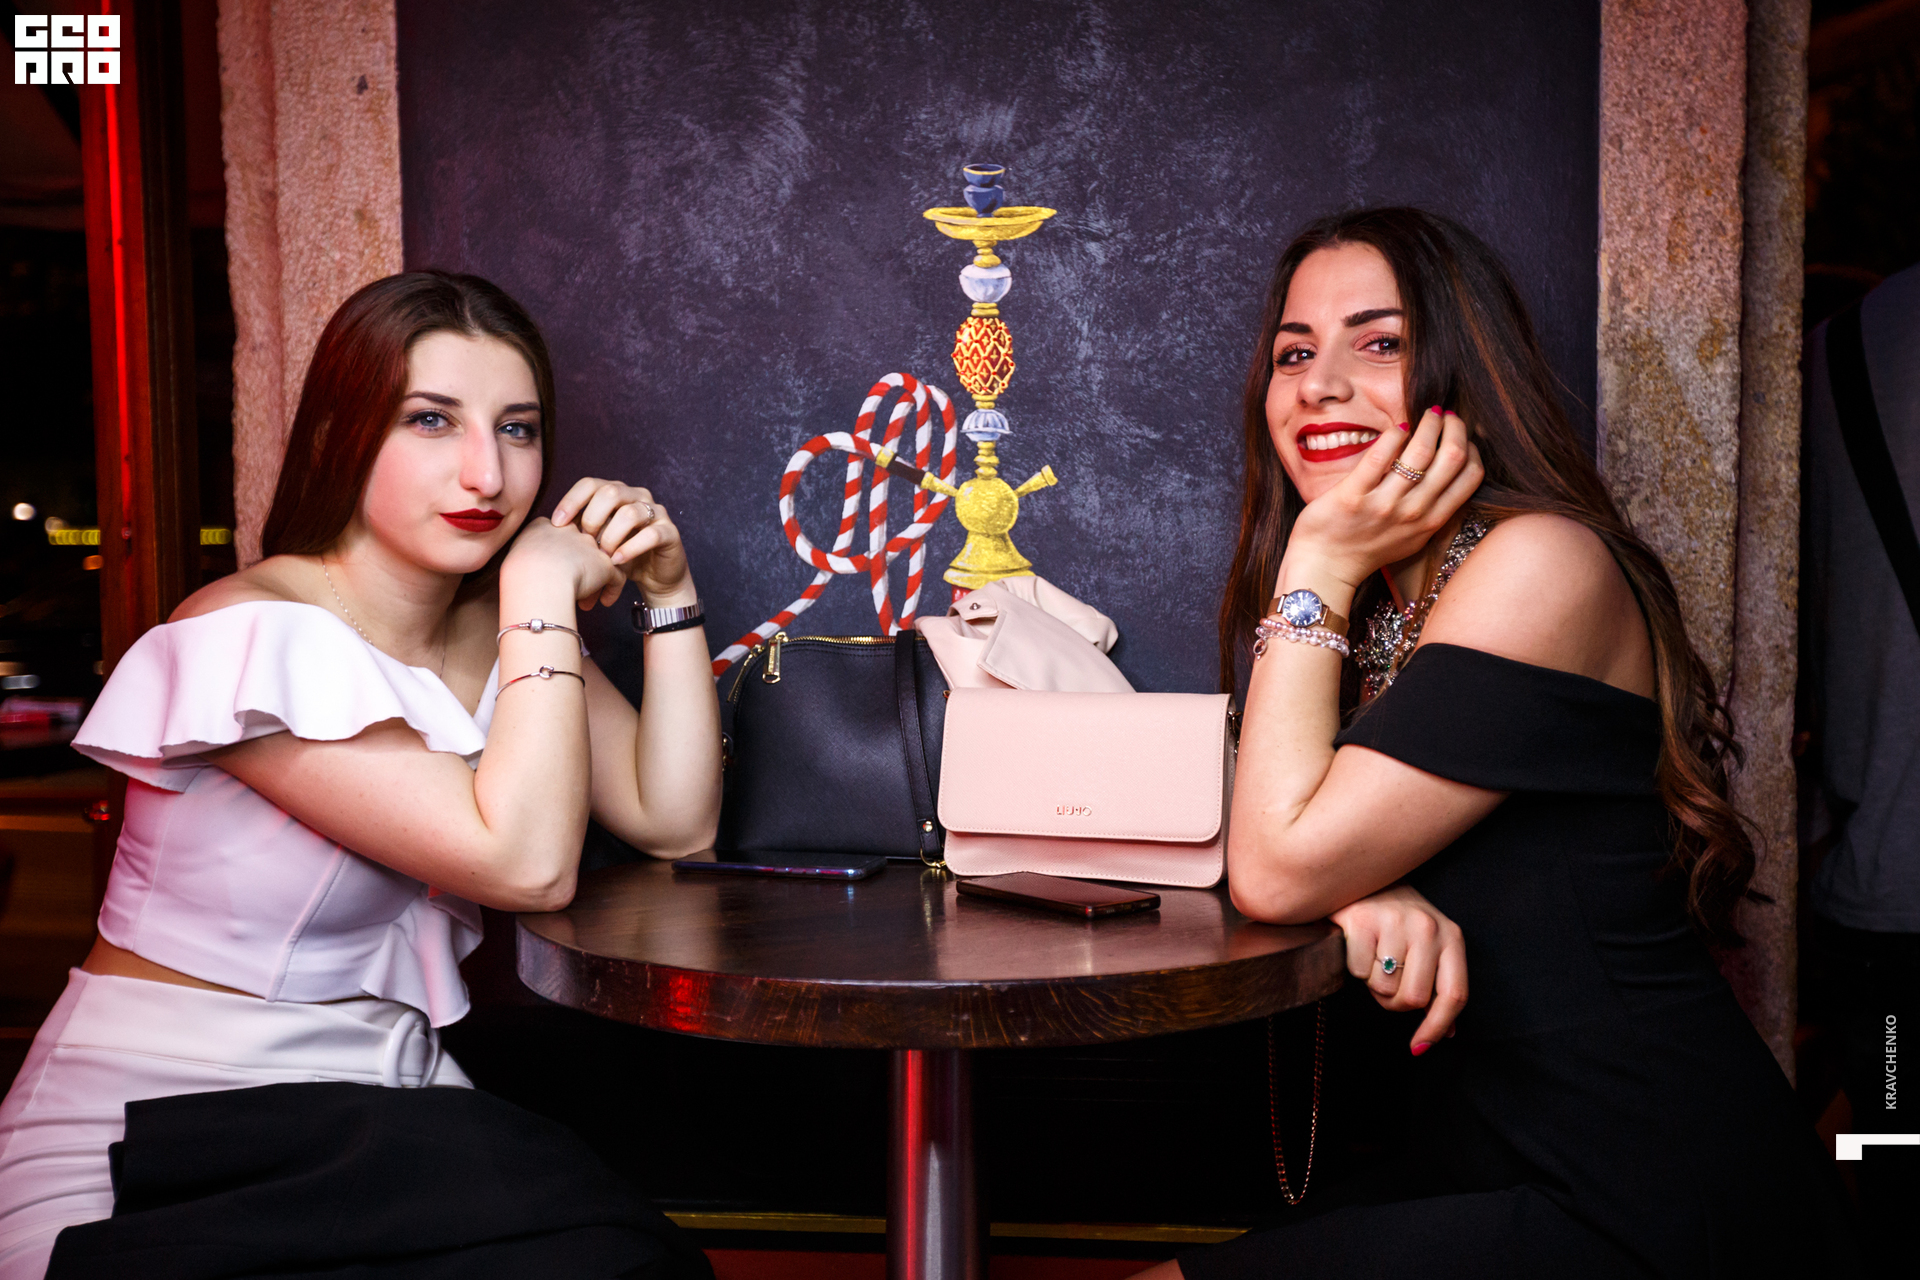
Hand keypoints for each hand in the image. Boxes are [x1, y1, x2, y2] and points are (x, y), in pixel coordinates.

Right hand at [501, 516, 624, 609]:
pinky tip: (604, 603)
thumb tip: (526, 567)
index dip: (559, 556)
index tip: (555, 573)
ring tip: (585, 601)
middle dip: (577, 568)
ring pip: (598, 561)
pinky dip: (612, 590)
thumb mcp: (512, 556)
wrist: (538, 579)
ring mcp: (589, 545)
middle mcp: (570, 530)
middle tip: (571, 588)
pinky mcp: (605, 564)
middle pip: (579, 547)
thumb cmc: (518, 574)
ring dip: (593, 581)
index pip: (557, 535)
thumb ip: (523, 555)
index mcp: (544, 526)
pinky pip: (616, 576)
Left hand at [550, 479, 695, 607]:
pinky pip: (650, 534)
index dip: (572, 500)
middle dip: (593, 519)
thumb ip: (580, 532)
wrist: (656, 578)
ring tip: (603, 556)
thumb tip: (546, 531)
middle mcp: (637, 496)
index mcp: (617, 493)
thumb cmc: (622, 557)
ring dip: (611, 536)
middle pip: (610, 492)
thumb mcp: (596, 543)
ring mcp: (656, 512)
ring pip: (630, 513)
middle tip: (586, 543)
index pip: (590, 484)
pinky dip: (630, 548)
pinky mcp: (670, 532)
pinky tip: (618, 561)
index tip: (556, 524)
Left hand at [1284, 407, 1484, 590]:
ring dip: (1429, 424)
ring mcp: (1383, 505)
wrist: (1325, 567)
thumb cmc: (1368, 547)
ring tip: (1428, 415)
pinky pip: (1380, 456)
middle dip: (1455, 428)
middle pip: (1453, 458)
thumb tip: (1449, 470)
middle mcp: (1413, 513)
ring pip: (1421, 452)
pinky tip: (1397, 429)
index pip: (1471, 477)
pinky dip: (1394, 435)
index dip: (1473, 449)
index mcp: (1432, 522)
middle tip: (1446, 416)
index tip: (1463, 436)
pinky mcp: (1353, 496)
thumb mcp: (1412, 536)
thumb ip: (1432, 509)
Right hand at [1328, 882, 1466, 1052]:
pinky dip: (1354, 968)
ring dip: (1373, 985)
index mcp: (1451, 937)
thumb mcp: (1429, 948)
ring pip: (1383, 988)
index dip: (1436, 1027)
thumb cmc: (1398, 921)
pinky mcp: (1362, 921)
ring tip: (1373, 961)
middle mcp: (1428, 928)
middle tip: (1386, 986)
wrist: (1362, 876)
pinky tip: (1357, 947)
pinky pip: (1358, 972)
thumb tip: (1445, 1034)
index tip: (1419, 1048)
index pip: (1454, 995)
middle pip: (1414, 998)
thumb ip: (1439, 987)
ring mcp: (1395, 922)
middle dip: (1394, 1003)